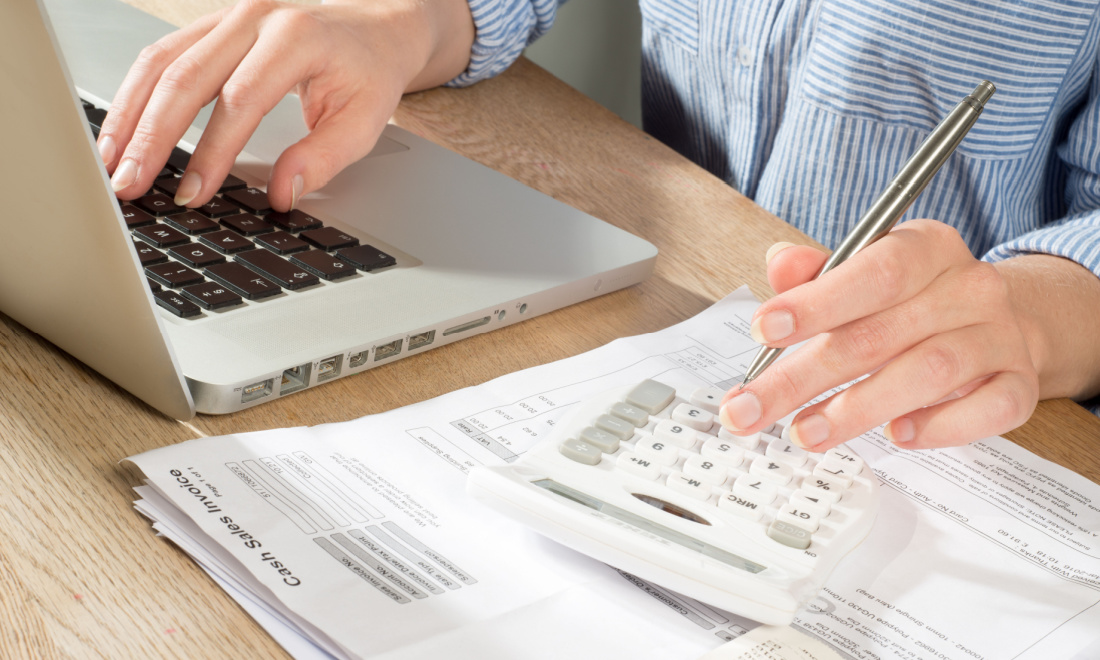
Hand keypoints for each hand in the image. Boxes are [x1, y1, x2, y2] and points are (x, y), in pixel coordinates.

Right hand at [97, 0, 473, 211]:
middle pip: (186, 77)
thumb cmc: (368, 75)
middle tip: (130, 186)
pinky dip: (137, 96)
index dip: (211, 151)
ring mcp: (228, 16)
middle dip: (152, 138)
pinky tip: (123, 132)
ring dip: (131, 116)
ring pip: (160, 63)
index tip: (192, 194)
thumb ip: (323, 159)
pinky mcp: (211, 27)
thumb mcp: (365, 122)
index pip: (241, 99)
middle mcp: (255, 18)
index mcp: (295, 38)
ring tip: (112, 165)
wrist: (373, 32)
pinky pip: (162, 57)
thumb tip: (282, 195)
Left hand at [719, 220, 1099, 450]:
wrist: (1003, 321)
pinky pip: (987, 409)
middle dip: (804, 377)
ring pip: (927, 374)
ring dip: (857, 409)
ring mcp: (999, 336)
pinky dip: (940, 426)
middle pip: (880, 334)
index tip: (762, 330)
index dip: (815, 303)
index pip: (873, 271)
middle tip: (752, 410)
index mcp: (926, 247)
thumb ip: (818, 274)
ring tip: (806, 433)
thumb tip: (779, 264)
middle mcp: (968, 287)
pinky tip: (897, 435)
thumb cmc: (915, 301)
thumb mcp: (865, 275)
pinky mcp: (1019, 383)